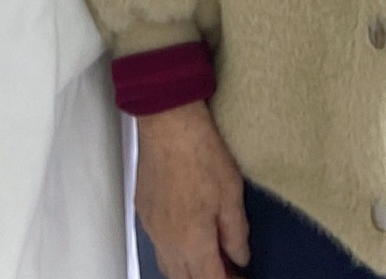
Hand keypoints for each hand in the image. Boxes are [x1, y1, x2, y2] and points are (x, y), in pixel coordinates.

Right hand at [134, 101, 248, 278]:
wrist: (168, 123)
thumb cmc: (200, 153)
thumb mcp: (232, 195)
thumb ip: (236, 234)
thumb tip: (239, 256)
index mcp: (192, 242)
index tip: (241, 276)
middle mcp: (167, 242)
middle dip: (207, 278)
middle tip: (229, 270)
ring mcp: (152, 228)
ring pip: (168, 267)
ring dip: (189, 270)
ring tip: (211, 257)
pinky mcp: (144, 212)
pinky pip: (158, 245)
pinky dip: (175, 251)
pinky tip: (189, 237)